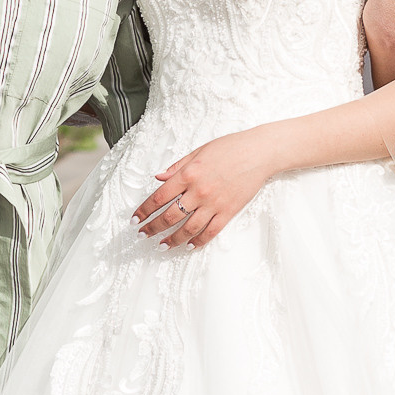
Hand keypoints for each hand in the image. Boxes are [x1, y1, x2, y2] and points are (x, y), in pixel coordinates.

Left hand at [134, 130, 279, 250]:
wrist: (259, 153)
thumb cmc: (229, 148)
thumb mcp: (198, 151)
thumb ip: (177, 167)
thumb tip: (158, 178)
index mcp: (188, 174)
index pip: (159, 198)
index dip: (144, 211)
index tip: (136, 219)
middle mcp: (198, 191)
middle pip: (170, 216)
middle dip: (153, 228)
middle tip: (143, 235)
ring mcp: (214, 203)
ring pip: (188, 228)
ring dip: (173, 239)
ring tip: (162, 246)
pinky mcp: (228, 212)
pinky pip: (211, 231)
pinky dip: (198, 241)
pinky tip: (189, 246)